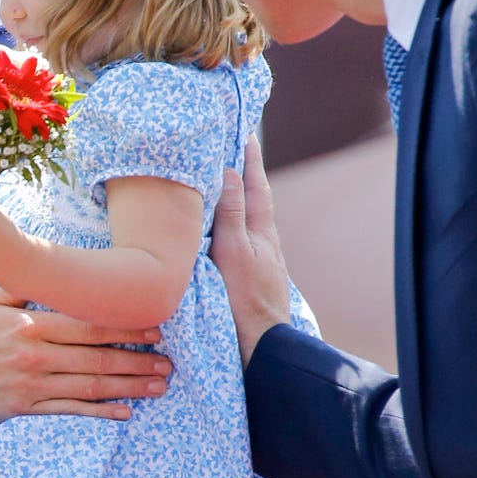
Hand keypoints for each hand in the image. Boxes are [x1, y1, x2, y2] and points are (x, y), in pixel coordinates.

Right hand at [0, 291, 170, 423]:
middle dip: (138, 360)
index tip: (155, 329)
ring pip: (90, 385)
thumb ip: (24, 289)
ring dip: (128, 386)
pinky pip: (69, 411)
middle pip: (97, 357)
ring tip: (158, 386)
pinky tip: (124, 413)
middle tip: (169, 363)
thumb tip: (51, 269)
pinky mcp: (25, 408)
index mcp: (31, 325)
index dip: (126, 328)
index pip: (88, 325)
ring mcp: (31, 384)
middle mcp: (35, 354)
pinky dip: (99, 413)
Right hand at [210, 134, 290, 363]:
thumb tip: (228, 171)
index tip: (242, 128)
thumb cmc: (244, 302)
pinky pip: (234, 239)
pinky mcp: (247, 278)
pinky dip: (226, 224)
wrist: (259, 349)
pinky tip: (214, 229)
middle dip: (240, 171)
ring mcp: (256, 260)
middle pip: (251, 197)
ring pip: (243, 219)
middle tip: (227, 146)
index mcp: (260, 231)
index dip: (249, 155)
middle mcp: (262, 242)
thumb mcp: (233, 252)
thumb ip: (230, 213)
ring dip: (232, 197)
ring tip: (217, 180)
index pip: (254, 182)